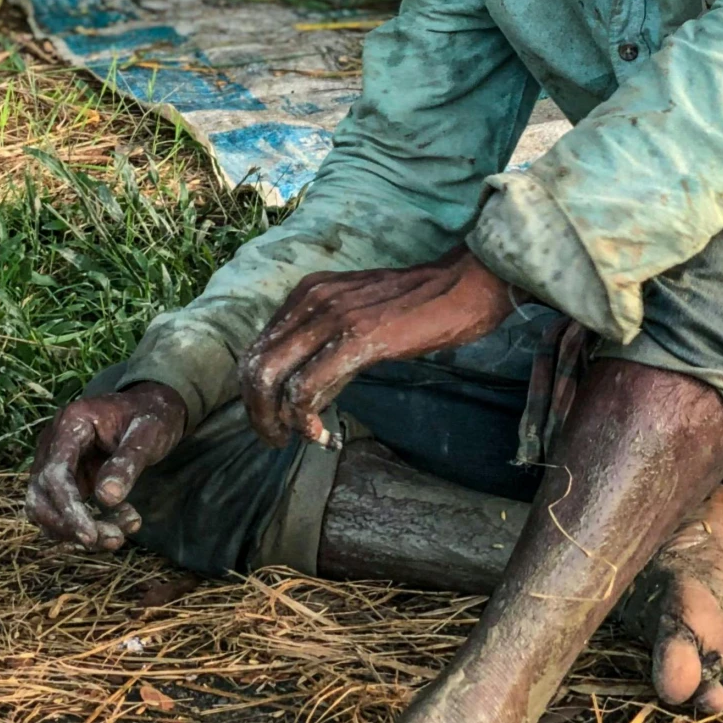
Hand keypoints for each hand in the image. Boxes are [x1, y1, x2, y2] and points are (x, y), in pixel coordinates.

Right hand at [25, 381, 186, 550]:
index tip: (91, 535)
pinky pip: (61, 512)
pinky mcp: (63, 481)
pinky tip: (119, 525)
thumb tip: (107, 499)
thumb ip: (128, 461)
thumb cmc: (152, 414)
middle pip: (41, 497)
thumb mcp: (149, 432)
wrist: (152, 408)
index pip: (54, 474)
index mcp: (70, 423)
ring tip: (120, 536)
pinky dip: (84, 525)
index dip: (68, 508)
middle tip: (115, 540)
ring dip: (77, 531)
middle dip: (72, 525)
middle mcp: (53, 443)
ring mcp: (53, 463)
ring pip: (46, 510)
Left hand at [239, 246, 516, 448]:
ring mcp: (333, 317)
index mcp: (310, 292)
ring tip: (296, 439)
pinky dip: (305, 418)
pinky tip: (322, 433)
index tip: (280, 420)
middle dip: (258, 412)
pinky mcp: (357, 338)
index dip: (259, 393)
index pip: (258, 348)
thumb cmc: (425, 303)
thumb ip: (330, 349)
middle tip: (276, 439)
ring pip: (270, 377)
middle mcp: (313, 299)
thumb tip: (308, 397)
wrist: (468, 283)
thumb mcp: (363, 317)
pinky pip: (307, 387)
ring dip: (276, 419)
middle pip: (254, 365)